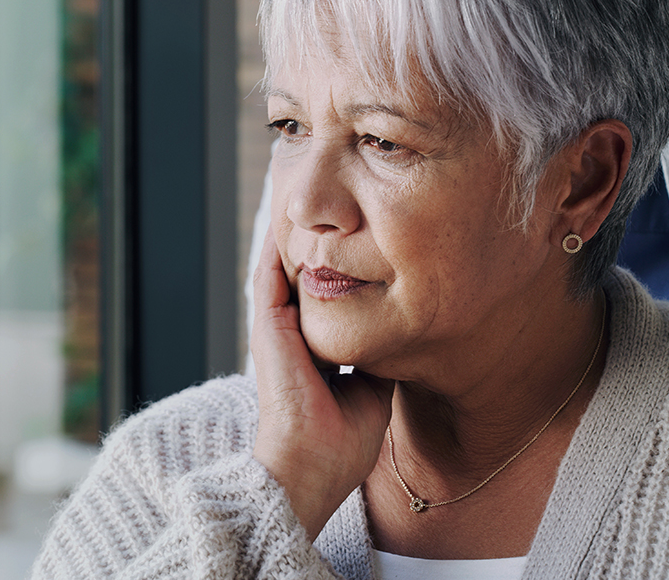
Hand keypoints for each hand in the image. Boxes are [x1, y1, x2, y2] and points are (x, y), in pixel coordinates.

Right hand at [251, 228, 394, 540]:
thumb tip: (400, 335)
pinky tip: (291, 218)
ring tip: (310, 203)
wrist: (312, 466)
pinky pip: (269, 274)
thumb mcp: (374, 390)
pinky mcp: (267, 326)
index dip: (342, 273)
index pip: (329, 302)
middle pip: (306, 278)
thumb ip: (379, 359)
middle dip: (319, 246)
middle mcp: (293, 337)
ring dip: (296, 238)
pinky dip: (278, 245)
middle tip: (336, 211)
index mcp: (315, 354)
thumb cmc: (342, 443)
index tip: (361, 245)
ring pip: (285, 269)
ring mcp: (277, 330)